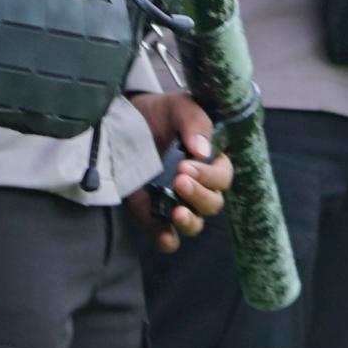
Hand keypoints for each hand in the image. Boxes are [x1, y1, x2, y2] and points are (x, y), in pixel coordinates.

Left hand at [124, 95, 231, 250]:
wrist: (125, 120)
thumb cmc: (159, 113)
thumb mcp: (178, 107)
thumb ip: (194, 123)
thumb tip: (203, 150)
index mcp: (210, 162)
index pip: (222, 177)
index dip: (209, 176)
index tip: (186, 165)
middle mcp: (198, 186)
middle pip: (212, 203)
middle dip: (198, 195)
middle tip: (179, 179)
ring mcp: (176, 202)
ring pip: (195, 224)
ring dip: (189, 221)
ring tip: (176, 212)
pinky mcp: (152, 215)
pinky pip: (167, 237)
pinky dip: (168, 240)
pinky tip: (165, 235)